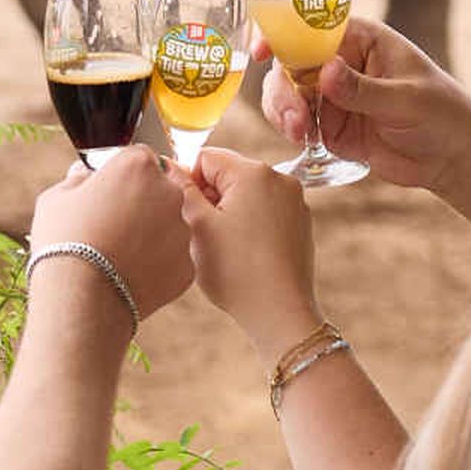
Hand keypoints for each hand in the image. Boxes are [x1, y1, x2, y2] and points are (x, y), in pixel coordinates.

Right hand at [31, 152, 192, 320]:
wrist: (80, 300)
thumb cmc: (64, 242)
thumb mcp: (56, 197)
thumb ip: (78, 179)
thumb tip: (85, 177)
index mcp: (138, 167)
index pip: (138, 157)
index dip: (121, 174)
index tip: (108, 192)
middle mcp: (169, 194)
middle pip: (160, 190)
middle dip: (141, 203)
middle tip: (112, 225)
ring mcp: (181, 232)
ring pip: (169, 225)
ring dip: (151, 234)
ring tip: (118, 255)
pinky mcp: (187, 267)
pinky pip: (172, 259)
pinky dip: (156, 265)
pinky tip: (130, 274)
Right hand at [178, 151, 319, 356]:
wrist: (279, 311)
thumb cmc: (237, 272)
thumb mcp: (198, 226)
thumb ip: (183, 189)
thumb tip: (170, 166)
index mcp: (253, 173)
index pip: (207, 158)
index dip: (190, 183)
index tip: (190, 213)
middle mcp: (280, 179)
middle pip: (229, 173)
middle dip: (212, 197)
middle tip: (206, 234)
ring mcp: (294, 201)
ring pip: (247, 194)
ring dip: (230, 212)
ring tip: (226, 246)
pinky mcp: (300, 223)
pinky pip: (266, 211)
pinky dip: (251, 224)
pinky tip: (244, 253)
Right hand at [261, 20, 470, 194]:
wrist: (452, 156)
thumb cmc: (442, 113)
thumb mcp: (407, 99)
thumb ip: (364, 89)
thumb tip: (325, 72)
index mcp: (361, 39)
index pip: (313, 26)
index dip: (282, 32)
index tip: (263, 51)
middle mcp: (340, 62)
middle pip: (291, 63)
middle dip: (283, 89)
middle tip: (295, 119)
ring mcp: (332, 95)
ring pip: (287, 94)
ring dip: (283, 111)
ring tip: (299, 134)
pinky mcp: (330, 125)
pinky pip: (297, 122)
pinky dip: (291, 130)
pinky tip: (304, 140)